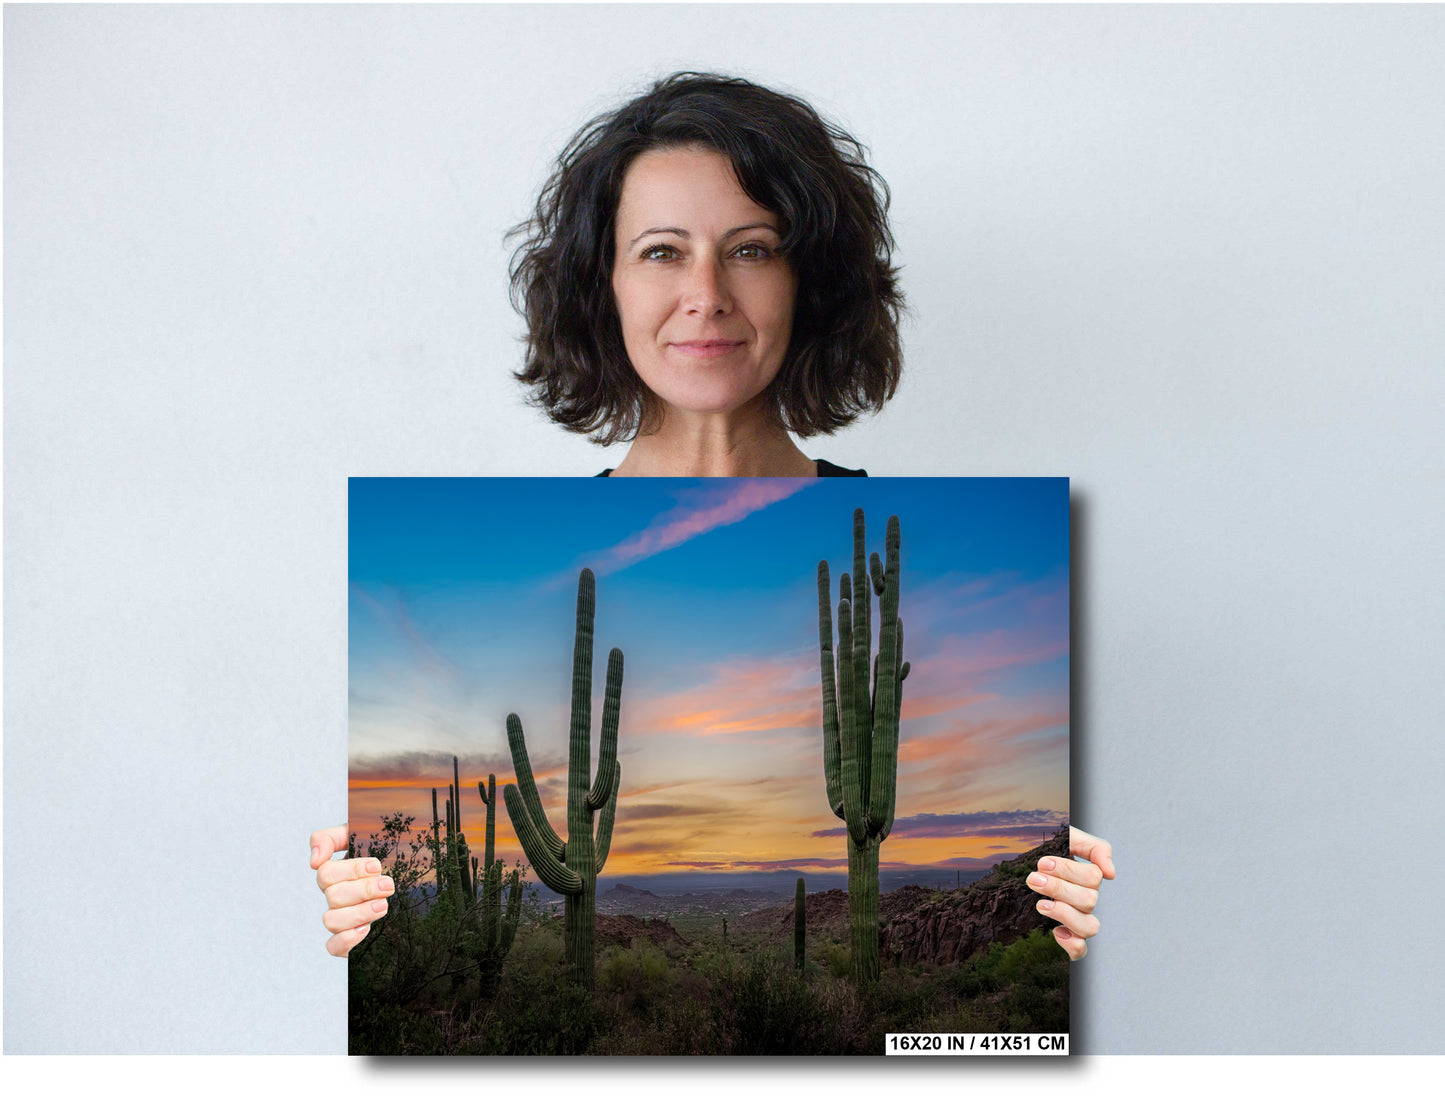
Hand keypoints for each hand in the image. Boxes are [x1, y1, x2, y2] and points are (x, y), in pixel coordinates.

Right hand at [310, 824, 393, 957]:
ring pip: (331, 921)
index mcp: (335, 873)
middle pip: (333, 896)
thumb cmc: (382, 851)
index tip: (377, 866)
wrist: (408, 872)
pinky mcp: (349, 939)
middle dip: (364, 890)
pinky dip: (346, 940)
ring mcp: (342, 918)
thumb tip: (314, 861)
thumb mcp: (358, 834)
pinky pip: (334, 947)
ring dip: (359, 913)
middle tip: (388, 885)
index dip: (351, 870)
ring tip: (383, 905)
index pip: (326, 873)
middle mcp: (335, 896)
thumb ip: (330, 838)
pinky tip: (366, 929)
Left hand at [1028, 826, 1114, 960]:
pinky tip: (1055, 931)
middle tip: (1033, 879)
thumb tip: (1111, 873)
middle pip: (1088, 901)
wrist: (1026, 860)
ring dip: (1064, 914)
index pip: (1093, 878)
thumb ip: (1095, 847)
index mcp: (1089, 878)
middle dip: (1058, 889)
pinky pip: (1080, 951)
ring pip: (1090, 927)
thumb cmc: (1051, 849)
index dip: (1068, 871)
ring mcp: (1078, 919)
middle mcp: (1087, 900)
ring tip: (1040, 904)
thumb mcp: (1070, 837)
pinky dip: (1072, 944)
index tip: (1042, 863)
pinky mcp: (1067, 936)